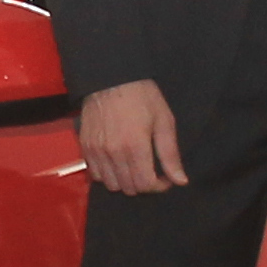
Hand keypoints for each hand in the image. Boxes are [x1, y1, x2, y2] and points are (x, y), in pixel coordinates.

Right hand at [75, 79, 186, 195]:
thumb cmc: (142, 97)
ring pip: (112, 185)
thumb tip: (180, 181)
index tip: (165, 177)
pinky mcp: (85, 147)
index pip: (146, 185)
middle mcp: (114, 154)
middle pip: (130, 188)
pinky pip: (96, 175)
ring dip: (125, 182)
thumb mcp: (164, 121)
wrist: (111, 78)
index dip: (160, 186)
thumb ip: (170, 154)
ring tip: (134, 167)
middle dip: (144, 184)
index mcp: (136, 147)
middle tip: (151, 170)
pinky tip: (117, 163)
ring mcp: (96, 152)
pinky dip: (108, 175)